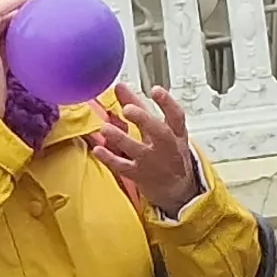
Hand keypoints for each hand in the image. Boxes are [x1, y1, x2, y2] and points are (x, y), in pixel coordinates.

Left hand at [90, 85, 204, 215]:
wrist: (177, 190)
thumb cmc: (168, 154)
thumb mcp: (162, 129)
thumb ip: (140, 107)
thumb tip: (119, 86)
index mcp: (175, 133)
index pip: (176, 116)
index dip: (167, 103)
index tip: (156, 90)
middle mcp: (166, 147)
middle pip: (159, 132)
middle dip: (144, 119)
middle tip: (128, 109)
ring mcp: (152, 162)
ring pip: (137, 150)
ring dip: (121, 138)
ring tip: (106, 128)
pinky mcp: (140, 175)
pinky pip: (123, 167)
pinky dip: (110, 159)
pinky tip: (98, 150)